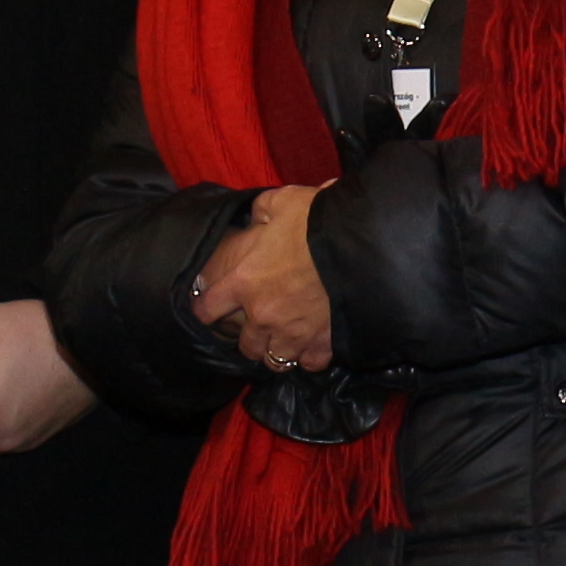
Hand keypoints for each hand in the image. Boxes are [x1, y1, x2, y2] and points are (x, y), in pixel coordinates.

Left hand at [192, 185, 334, 375]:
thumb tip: (257, 216)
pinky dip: (311, 357)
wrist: (359, 244)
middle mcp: (263, 314)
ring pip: (275, 360)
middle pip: (244, 345)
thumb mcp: (281, 202)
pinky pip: (310, 363)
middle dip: (250, 338)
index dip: (206, 310)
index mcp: (244, 280)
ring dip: (278, 351)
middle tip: (260, 325)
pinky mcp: (323, 342)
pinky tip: (314, 346)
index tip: (210, 309)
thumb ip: (262, 211)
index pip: (207, 309)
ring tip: (286, 341)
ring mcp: (294, 333)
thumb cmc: (316, 221)